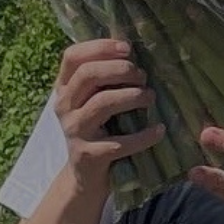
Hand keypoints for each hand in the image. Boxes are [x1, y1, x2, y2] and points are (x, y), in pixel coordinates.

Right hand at [53, 38, 164, 193]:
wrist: (86, 176)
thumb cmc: (100, 128)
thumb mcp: (96, 100)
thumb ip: (107, 77)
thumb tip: (137, 51)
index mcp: (65, 88)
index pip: (73, 57)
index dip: (100, 47)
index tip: (128, 48)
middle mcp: (64, 107)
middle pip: (88, 75)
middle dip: (120, 70)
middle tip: (143, 76)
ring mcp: (74, 131)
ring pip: (102, 104)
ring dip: (133, 96)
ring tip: (150, 97)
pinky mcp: (88, 156)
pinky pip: (119, 143)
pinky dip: (144, 135)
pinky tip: (159, 130)